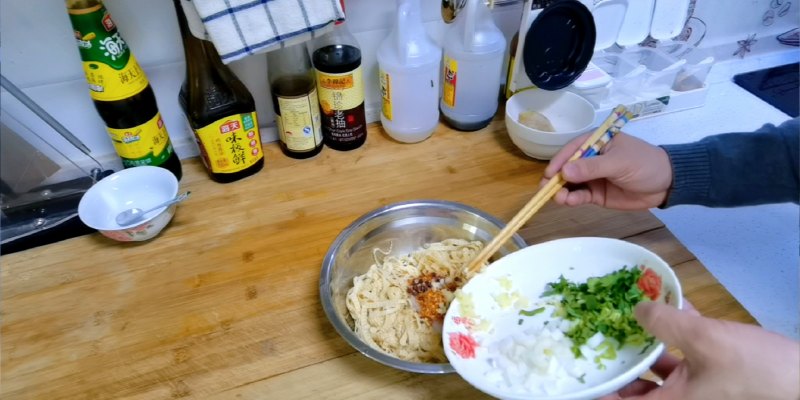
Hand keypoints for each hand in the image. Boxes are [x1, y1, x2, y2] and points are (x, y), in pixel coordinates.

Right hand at [541, 132, 672, 209]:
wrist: (667, 184)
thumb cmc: (645, 164)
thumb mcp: (619, 162)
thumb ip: (592, 167)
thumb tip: (565, 172)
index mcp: (595, 142)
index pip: (571, 150)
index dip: (558, 162)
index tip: (548, 174)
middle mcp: (589, 159)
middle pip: (566, 168)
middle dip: (555, 178)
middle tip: (545, 190)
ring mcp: (592, 177)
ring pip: (570, 184)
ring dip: (561, 190)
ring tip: (558, 198)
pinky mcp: (596, 194)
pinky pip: (579, 196)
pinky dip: (572, 199)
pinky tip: (569, 201)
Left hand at [598, 301, 799, 399]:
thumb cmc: (754, 369)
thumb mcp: (704, 340)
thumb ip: (666, 323)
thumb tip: (637, 309)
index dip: (602, 394)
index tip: (583, 378)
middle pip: (638, 391)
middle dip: (622, 368)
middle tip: (603, 342)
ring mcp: (700, 391)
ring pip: (660, 374)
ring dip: (647, 350)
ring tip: (632, 323)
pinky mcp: (716, 378)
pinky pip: (684, 361)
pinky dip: (675, 342)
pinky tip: (673, 315)